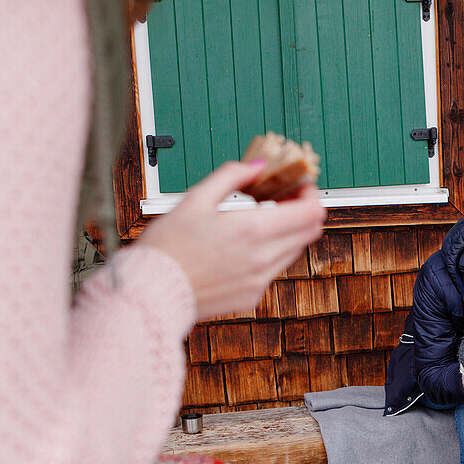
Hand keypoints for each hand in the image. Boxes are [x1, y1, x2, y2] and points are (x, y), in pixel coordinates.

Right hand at [138, 161, 325, 319]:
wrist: (151, 292)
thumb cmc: (167, 246)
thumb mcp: (195, 199)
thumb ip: (231, 176)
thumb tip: (257, 166)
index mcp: (252, 230)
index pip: (310, 212)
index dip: (311, 194)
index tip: (300, 186)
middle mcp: (263, 258)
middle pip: (310, 231)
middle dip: (304, 211)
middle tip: (285, 200)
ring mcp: (260, 280)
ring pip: (294, 251)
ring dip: (288, 232)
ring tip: (263, 221)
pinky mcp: (252, 296)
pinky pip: (274, 270)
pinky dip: (270, 254)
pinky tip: (245, 246)